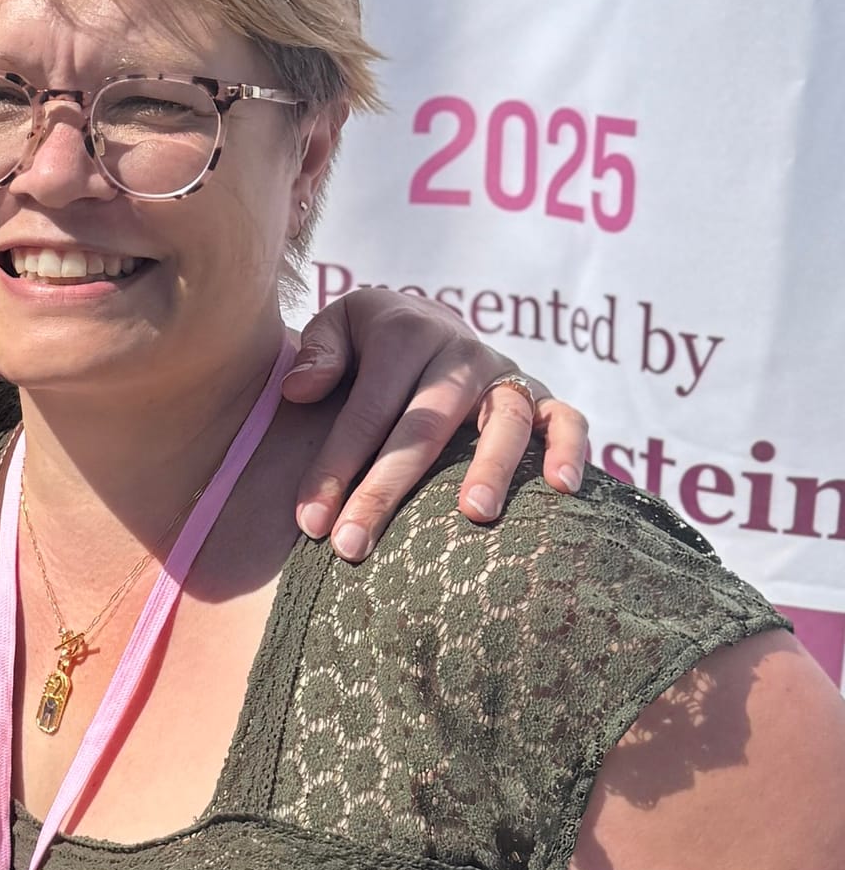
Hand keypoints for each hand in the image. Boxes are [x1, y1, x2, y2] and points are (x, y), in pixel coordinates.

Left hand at [283, 287, 589, 560]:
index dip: (335, 467)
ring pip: (504, 420)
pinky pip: (568, 419)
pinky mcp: (541, 396)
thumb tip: (299, 391)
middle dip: (386, 490)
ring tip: (474, 516)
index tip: (310, 523)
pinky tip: (561, 490)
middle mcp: (459, 352)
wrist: (426, 323)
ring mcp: (505, 374)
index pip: (366, 410)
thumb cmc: (368, 345)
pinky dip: (571, 449)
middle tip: (353, 546)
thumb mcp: (338, 327)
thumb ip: (319, 353)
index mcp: (404, 333)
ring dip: (491, 467)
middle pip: (424, 426)